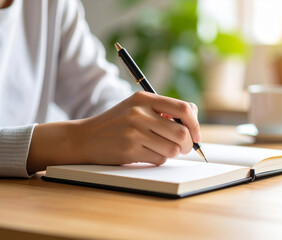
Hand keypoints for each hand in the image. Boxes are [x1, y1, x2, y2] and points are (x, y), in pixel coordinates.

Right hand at [78, 91, 199, 164]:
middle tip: (184, 148)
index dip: (195, 124)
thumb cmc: (117, 123)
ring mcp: (134, 131)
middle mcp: (139, 113)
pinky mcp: (129, 149)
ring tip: (161, 149)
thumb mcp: (137, 107)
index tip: (197, 135)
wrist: (85, 138)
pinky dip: (158, 159)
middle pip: (181, 133)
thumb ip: (164, 109)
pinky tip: (146, 154)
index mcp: (144, 98)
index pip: (183, 108)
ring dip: (172, 153)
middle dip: (188, 145)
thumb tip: (194, 115)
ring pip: (173, 149)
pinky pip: (159, 159)